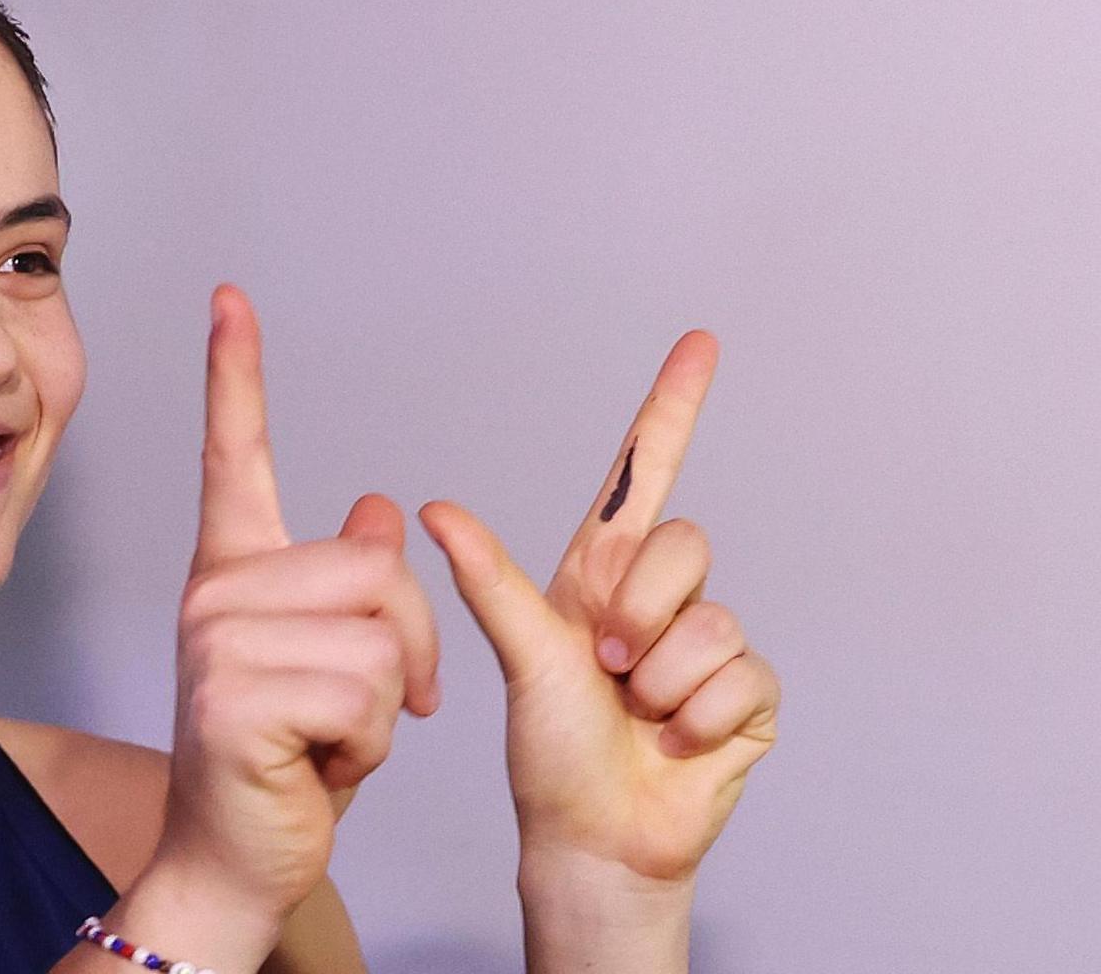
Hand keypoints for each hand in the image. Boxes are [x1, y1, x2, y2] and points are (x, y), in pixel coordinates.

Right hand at [141, 285, 441, 947]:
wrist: (233, 859)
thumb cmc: (282, 762)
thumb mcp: (330, 662)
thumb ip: (346, 583)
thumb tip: (383, 512)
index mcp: (234, 571)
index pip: (237, 455)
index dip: (237, 372)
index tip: (232, 299)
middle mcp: (216, 591)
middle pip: (379, 570)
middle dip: (407, 652)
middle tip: (363, 711)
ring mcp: (219, 641)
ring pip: (384, 638)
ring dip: (387, 710)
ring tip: (330, 741)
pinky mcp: (238, 698)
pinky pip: (368, 694)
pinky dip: (369, 747)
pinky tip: (318, 767)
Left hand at [417, 331, 779, 889]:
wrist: (595, 838)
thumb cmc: (548, 750)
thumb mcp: (520, 658)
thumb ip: (489, 581)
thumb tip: (434, 508)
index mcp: (601, 574)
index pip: (643, 474)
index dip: (670, 408)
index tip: (696, 343)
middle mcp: (658, 599)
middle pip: (684, 544)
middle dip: (639, 611)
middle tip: (606, 666)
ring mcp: (709, 645)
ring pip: (712, 619)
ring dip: (661, 678)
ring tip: (633, 712)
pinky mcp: (749, 695)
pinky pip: (741, 675)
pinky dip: (696, 717)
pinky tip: (671, 741)